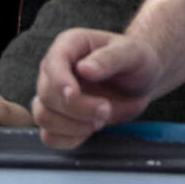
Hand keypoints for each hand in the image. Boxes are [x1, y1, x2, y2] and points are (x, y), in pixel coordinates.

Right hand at [32, 26, 165, 149]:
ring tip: (101, 119)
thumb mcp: (132, 53)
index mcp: (70, 45)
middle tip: (106, 109)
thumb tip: (84, 69)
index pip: (52, 63)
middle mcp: (56, 69)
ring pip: (43, 117)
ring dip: (72, 125)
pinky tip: (90, 130)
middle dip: (77, 108)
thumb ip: (109, 58)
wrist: (141, 83)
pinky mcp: (59, 118)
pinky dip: (69, 139)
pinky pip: (50, 136)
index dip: (59, 81)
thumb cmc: (136, 61)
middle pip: (46, 95)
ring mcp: (54, 95)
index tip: (74, 95)